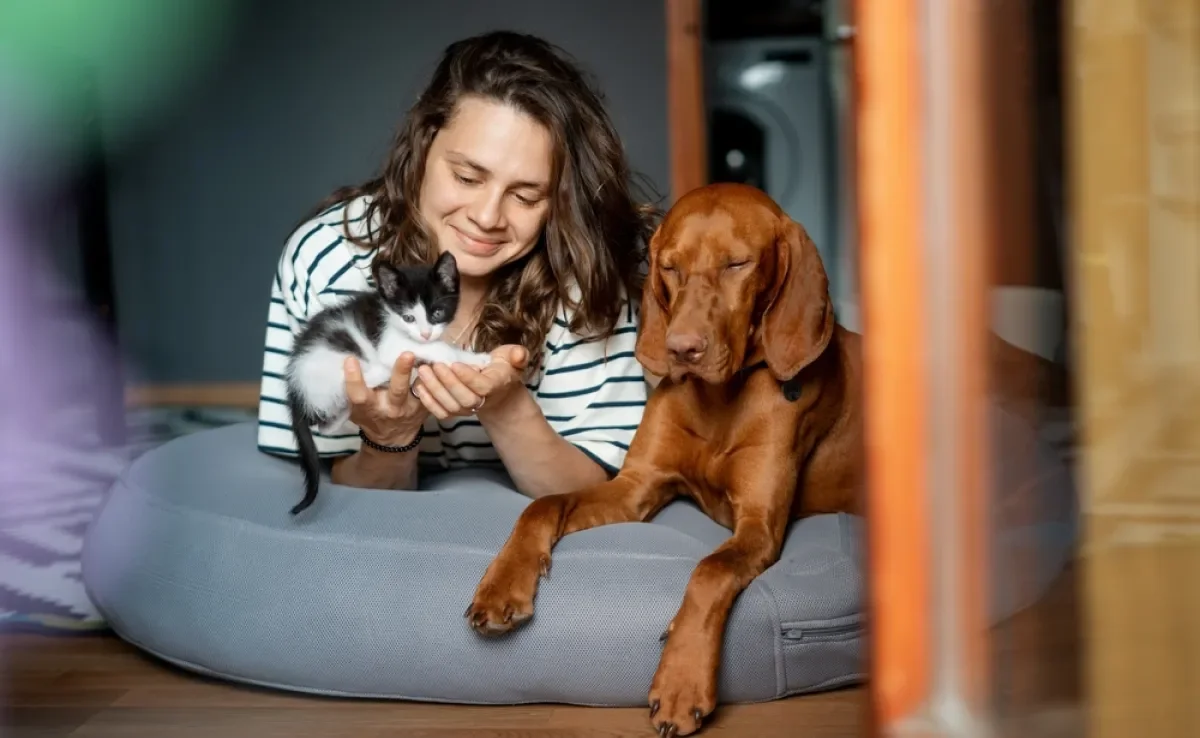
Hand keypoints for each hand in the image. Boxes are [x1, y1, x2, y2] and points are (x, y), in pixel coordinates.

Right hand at [344, 353, 427, 445]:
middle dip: (402, 372)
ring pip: (419, 390)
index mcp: (369, 408)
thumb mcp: (357, 408)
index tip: (350, 360)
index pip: (359, 395)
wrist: (393, 438)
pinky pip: (432, 389)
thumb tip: (350, 359)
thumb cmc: (370, 416)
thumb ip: (355, 389)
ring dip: (425, 374)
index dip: (354, 379)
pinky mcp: (425, 406)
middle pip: (397, 391)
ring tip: (428, 358)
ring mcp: (410, 408)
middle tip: (407, 354)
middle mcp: (390, 408)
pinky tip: (436, 360)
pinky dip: (435, 375)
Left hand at [412, 344, 529, 420]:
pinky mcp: (455, 412)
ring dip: (435, 390)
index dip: (468, 378)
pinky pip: (441, 413)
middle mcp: (483, 400)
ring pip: (451, 406)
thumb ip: (517, 354)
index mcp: (496, 385)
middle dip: (448, 382)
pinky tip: (419, 386)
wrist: (497, 389)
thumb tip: (519, 354)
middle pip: (465, 399)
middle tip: (434, 365)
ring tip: (423, 371)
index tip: (454, 364)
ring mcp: (468, 409)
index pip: (482, 387)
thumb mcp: (512, 357)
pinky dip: (428, 402)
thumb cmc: (501, 368)